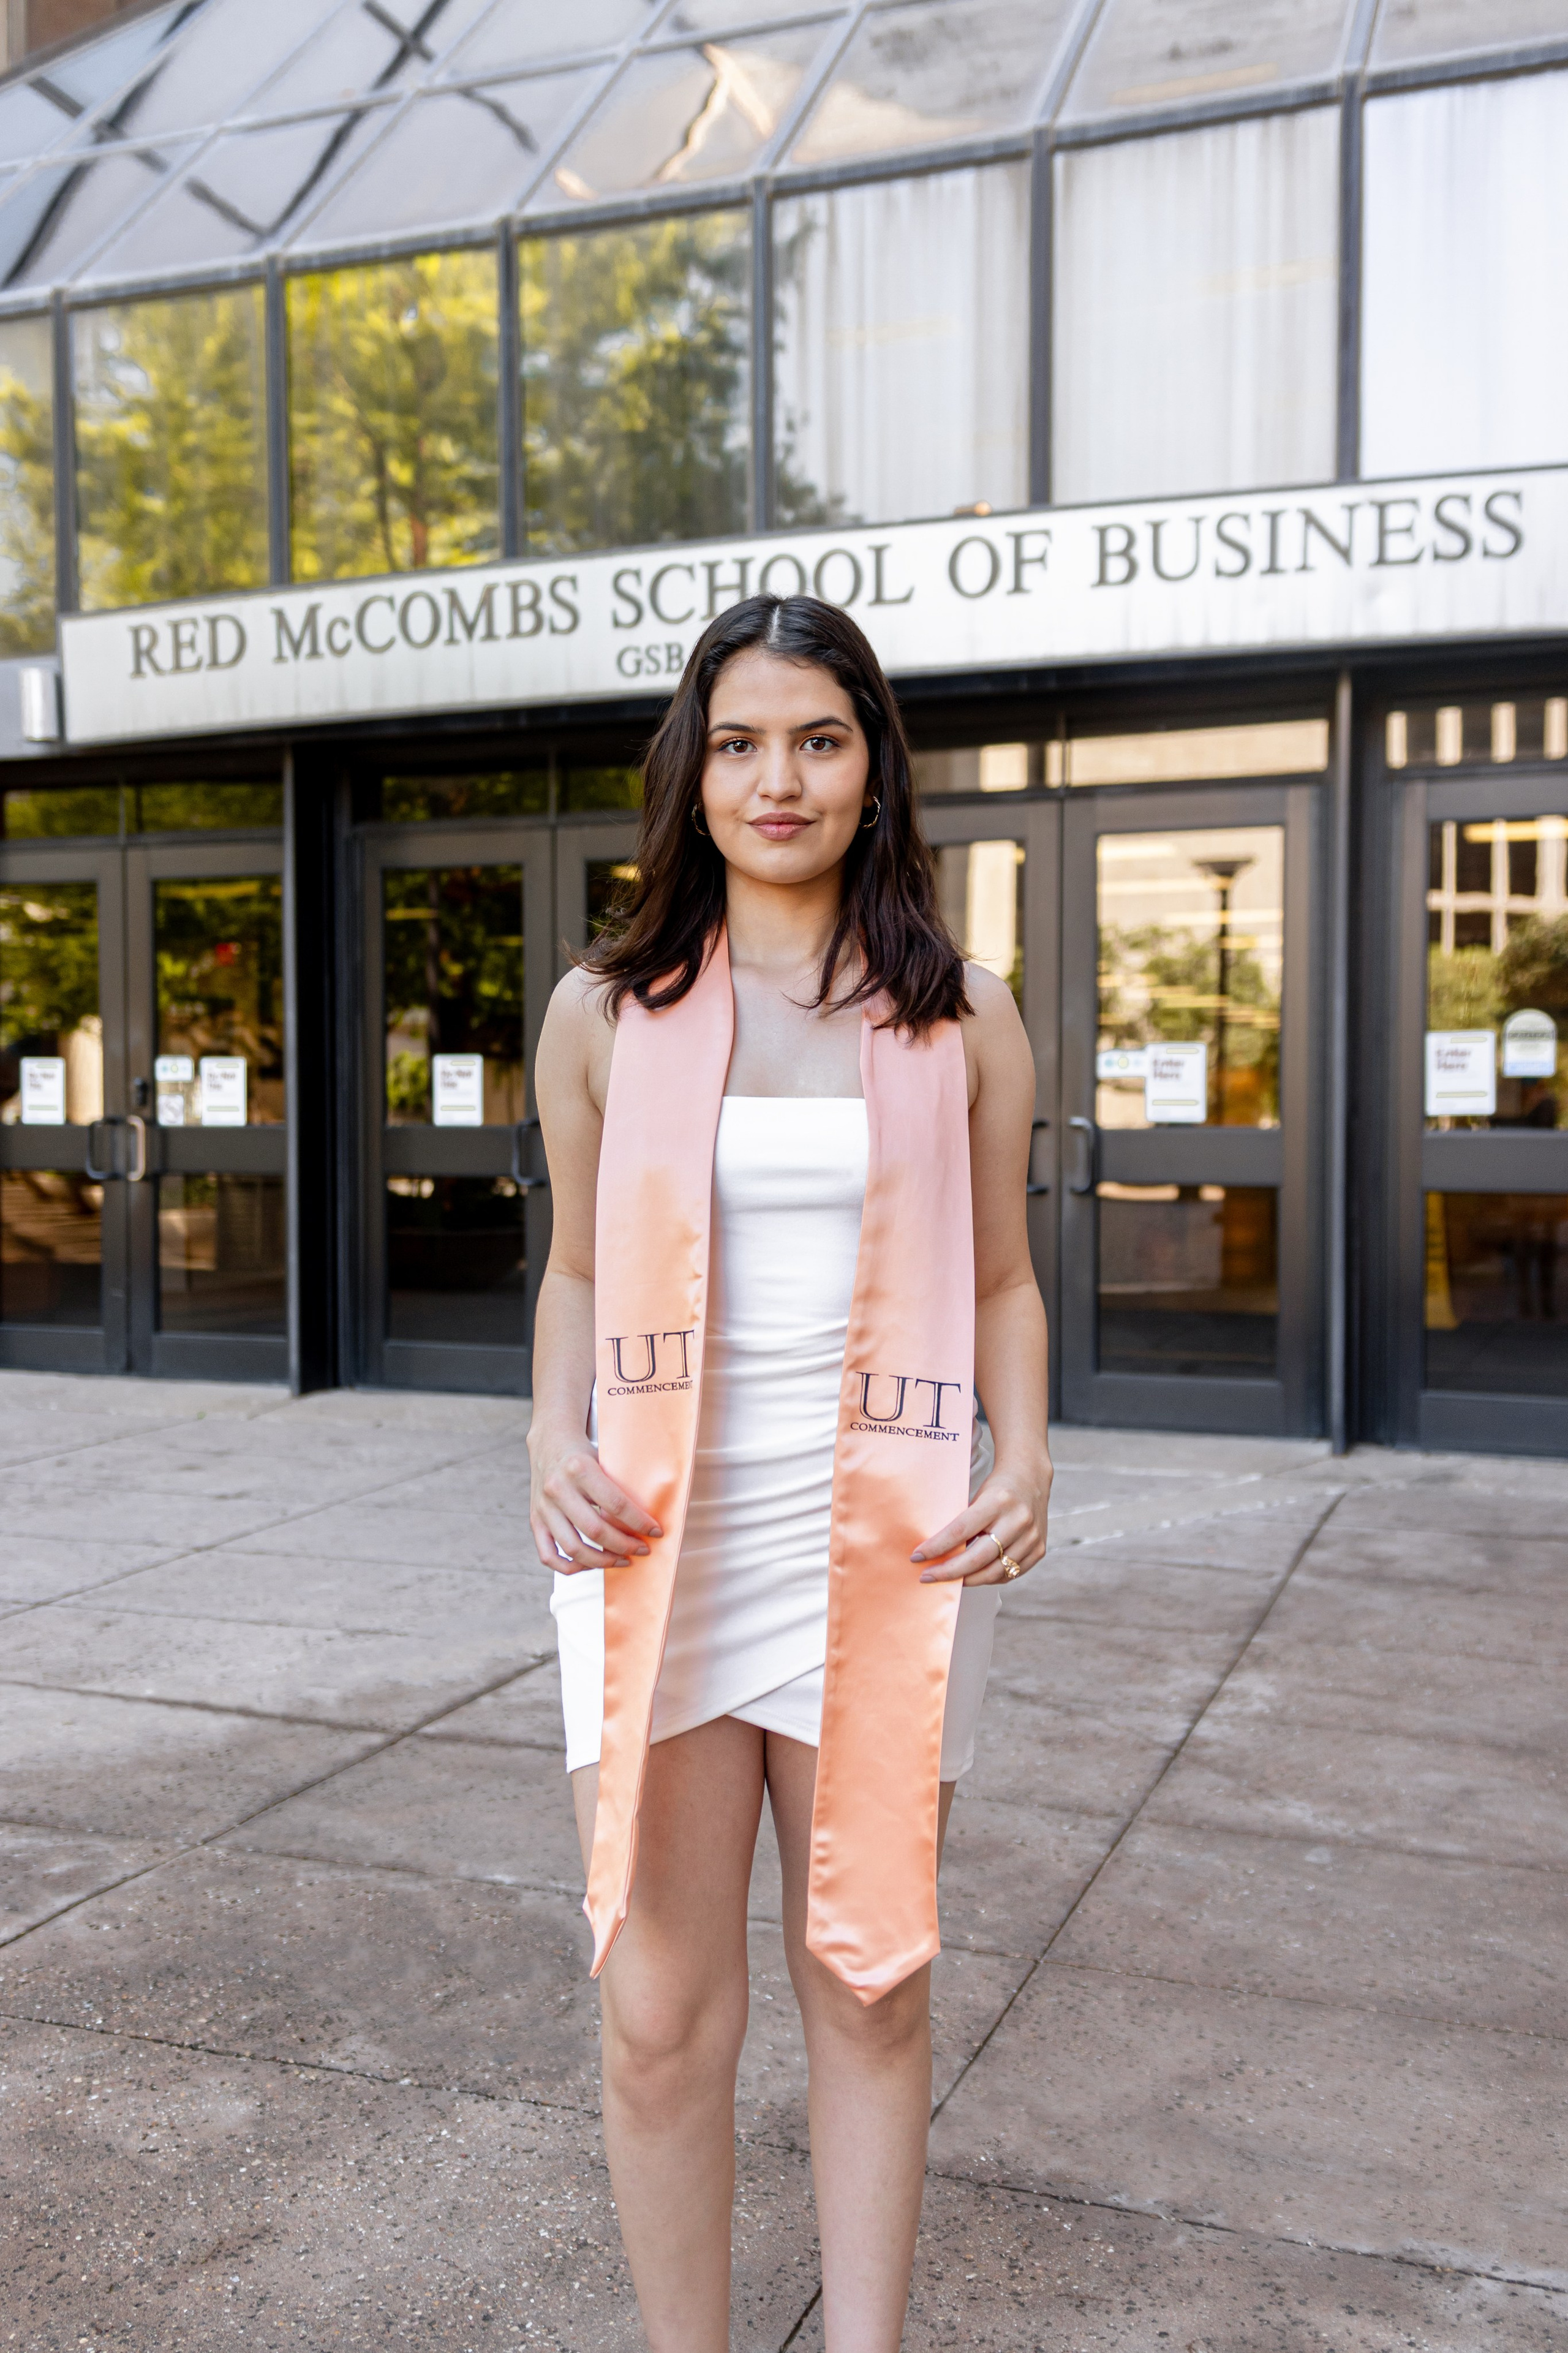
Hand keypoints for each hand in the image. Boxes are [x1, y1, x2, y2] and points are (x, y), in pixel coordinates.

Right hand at [528, 1432, 661, 1573]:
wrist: (550, 1443)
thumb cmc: (584, 1454)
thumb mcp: (604, 1458)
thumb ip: (621, 1485)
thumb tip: (649, 1518)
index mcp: (579, 1468)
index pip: (615, 1505)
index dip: (639, 1523)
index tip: (656, 1532)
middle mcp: (558, 1489)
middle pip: (595, 1531)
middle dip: (624, 1545)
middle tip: (642, 1550)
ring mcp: (544, 1507)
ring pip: (573, 1548)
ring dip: (603, 1561)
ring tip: (622, 1560)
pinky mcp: (535, 1521)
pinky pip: (549, 1556)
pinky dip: (571, 1567)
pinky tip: (591, 1565)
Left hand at [911, 1460, 1050, 1586]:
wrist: (1031, 1479)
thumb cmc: (998, 1489)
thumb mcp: (976, 1497)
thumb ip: (962, 1524)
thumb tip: (934, 1553)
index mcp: (998, 1502)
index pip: (960, 1531)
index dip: (937, 1547)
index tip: (917, 1556)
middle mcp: (1017, 1521)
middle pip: (978, 1558)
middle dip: (948, 1572)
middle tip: (927, 1576)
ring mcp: (1031, 1538)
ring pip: (994, 1572)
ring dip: (967, 1579)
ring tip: (948, 1579)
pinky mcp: (1039, 1550)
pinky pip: (1009, 1574)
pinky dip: (988, 1577)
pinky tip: (973, 1575)